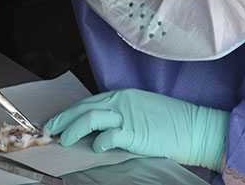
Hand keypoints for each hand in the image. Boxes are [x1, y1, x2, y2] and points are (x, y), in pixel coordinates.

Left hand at [45, 89, 228, 169]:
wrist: (195, 128)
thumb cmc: (171, 122)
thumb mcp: (142, 110)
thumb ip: (120, 113)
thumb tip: (98, 126)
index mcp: (122, 95)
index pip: (88, 102)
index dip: (69, 112)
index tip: (57, 121)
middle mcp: (121, 102)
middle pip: (83, 108)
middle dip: (63, 120)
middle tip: (50, 131)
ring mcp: (127, 116)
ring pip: (89, 118)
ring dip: (73, 130)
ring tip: (65, 140)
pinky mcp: (134, 133)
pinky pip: (107, 137)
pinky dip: (98, 143)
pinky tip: (97, 148)